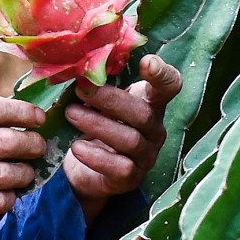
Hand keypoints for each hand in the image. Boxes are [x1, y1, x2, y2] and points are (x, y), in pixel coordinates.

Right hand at [0, 96, 47, 239]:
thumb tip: (5, 114)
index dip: (22, 113)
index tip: (37, 118)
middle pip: (5, 141)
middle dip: (31, 145)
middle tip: (38, 147)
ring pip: (6, 174)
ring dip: (24, 174)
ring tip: (26, 173)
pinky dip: (8, 199)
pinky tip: (6, 196)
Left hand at [61, 54, 184, 221]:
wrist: (83, 168)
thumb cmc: (93, 123)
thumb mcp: (95, 101)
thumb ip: (94, 83)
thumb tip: (74, 63)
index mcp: (149, 103)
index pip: (168, 86)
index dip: (162, 74)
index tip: (147, 61)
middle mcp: (153, 129)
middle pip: (142, 113)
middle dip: (110, 100)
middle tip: (81, 89)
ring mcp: (145, 155)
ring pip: (130, 139)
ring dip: (97, 124)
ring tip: (70, 113)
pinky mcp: (131, 177)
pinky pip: (120, 167)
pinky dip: (96, 156)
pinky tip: (76, 146)